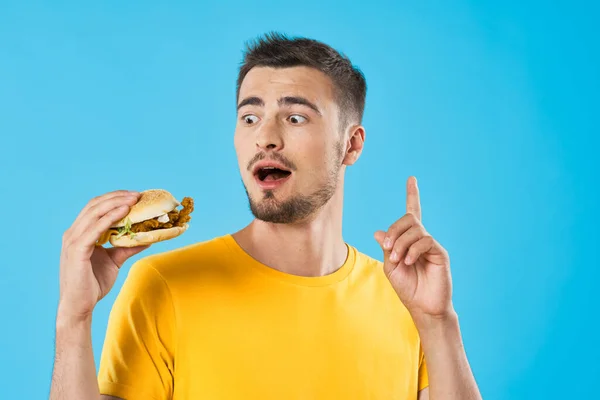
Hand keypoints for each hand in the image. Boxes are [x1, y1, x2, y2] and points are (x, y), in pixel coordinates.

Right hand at [58, 190, 149, 319]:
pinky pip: (95, 229)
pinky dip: (110, 218)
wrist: (79, 306)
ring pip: (95, 213)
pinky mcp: (77, 250)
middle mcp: (73, 233)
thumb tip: (147, 237)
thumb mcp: (115, 260)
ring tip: (134, 200)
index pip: (96, 207)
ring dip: (116, 204)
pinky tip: (124, 213)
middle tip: (137, 195)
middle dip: (117, 197)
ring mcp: (73, 241)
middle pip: (95, 205)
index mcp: (79, 233)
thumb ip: (128, 247)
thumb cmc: (93, 284)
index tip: (134, 196)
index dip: (114, 198)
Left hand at [375, 177, 452, 320]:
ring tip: (396, 259)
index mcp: (409, 240)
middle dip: (394, 230)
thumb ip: (386, 248)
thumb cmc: (408, 288)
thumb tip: (378, 232)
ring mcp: (432, 245)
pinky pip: (425, 241)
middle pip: (408, 219)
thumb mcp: (390, 267)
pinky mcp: (440, 253)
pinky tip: (407, 262)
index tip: (412, 179)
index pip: (412, 213)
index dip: (412, 195)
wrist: (423, 307)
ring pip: (415, 229)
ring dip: (400, 243)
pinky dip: (411, 250)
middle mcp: (422, 239)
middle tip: (388, 248)